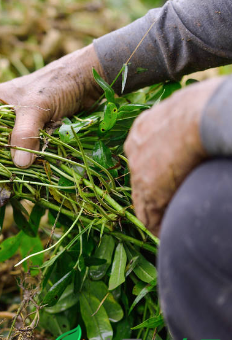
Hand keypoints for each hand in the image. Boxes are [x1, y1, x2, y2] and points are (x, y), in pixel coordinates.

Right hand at [0, 45, 103, 167]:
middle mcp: (10, 111)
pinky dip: (41, 152)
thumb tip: (20, 164)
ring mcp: (28, 120)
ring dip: (28, 155)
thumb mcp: (35, 108)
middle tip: (16, 171)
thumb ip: (25, 134)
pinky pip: (37, 145)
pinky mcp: (43, 128)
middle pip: (4, 140)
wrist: (90, 79)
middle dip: (12, 154)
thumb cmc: (57, 84)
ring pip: (22, 144)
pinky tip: (42, 163)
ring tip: (30, 169)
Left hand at [124, 78, 223, 234]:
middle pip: (140, 177)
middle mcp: (134, 149)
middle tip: (168, 204)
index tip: (169, 179)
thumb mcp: (189, 107)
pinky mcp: (148, 190)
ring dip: (156, 212)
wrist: (200, 117)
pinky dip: (158, 225)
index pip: (144, 155)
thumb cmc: (205, 106)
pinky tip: (167, 232)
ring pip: (142, 199)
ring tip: (167, 224)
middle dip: (154, 191)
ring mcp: (137, 171)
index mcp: (144, 127)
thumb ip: (186, 120)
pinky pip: (149, 215)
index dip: (157, 170)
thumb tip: (203, 118)